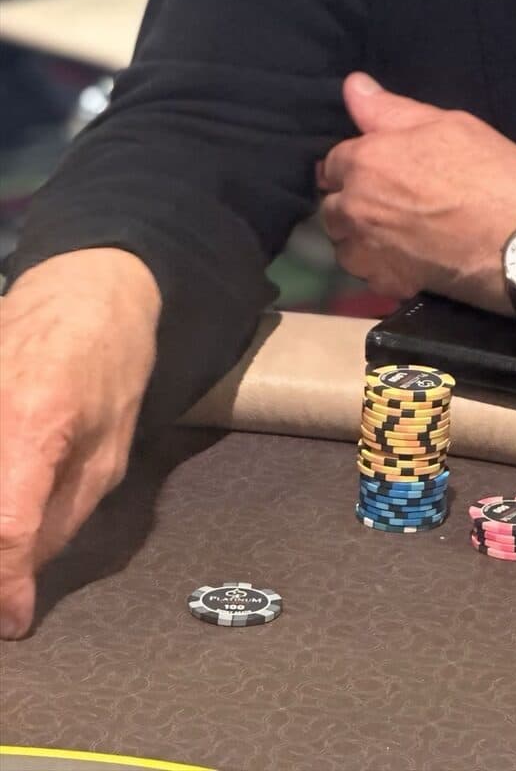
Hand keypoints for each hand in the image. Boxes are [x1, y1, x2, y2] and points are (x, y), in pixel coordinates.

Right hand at [0, 249, 159, 638]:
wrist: (82, 287)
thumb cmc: (111, 361)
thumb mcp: (110, 448)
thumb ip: (64, 514)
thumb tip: (23, 577)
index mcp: (31, 425)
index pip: (4, 527)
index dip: (3, 584)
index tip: (12, 622)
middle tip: (6, 594)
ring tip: (11, 551)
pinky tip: (10, 510)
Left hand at [317, 74, 515, 310]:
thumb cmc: (492, 173)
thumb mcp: (449, 125)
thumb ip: (391, 109)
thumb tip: (352, 85)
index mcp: (366, 162)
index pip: (331, 162)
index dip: (356, 162)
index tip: (382, 168)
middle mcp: (355, 208)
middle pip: (331, 205)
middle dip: (352, 200)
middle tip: (392, 199)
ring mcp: (368, 251)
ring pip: (343, 242)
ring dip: (360, 235)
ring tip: (397, 230)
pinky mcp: (386, 284)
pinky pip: (365, 273)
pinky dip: (379, 265)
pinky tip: (408, 256)